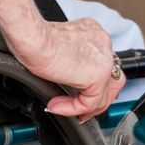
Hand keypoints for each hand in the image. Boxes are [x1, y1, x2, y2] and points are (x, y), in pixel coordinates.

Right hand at [6, 18, 125, 122]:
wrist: (33, 37)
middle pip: (111, 79)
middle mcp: (102, 44)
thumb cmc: (34, 37)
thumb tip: (58, 74)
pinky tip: (56, 106)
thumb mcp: (54, 46)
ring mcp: (104, 59)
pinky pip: (90, 102)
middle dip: (96, 99)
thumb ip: (64, 59)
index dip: (88, 82)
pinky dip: (73, 108)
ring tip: (64, 109)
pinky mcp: (98, 75)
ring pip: (104, 93)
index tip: (73, 92)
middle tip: (79, 110)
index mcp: (92, 34)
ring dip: (85, 107)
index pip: (100, 63)